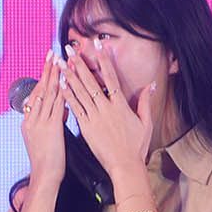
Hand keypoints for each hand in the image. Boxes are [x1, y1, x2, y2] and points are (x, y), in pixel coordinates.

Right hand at [21, 51, 68, 188]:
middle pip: (40, 89)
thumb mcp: (48, 138)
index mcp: (29, 122)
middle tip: (51, 53)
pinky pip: (56, 105)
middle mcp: (32, 119)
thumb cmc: (48, 161)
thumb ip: (55, 120)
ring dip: (54, 75)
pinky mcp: (50, 128)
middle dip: (47, 70)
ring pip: (48, 94)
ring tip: (58, 60)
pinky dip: (61, 91)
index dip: (43, 78)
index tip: (48, 63)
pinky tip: (66, 80)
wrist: (45, 176)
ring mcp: (39, 122)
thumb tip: (64, 108)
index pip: (36, 94)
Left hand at [57, 44, 153, 186]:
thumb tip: (150, 85)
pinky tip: (61, 86)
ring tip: (62, 63)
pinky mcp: (86, 128)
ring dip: (70, 76)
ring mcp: (95, 118)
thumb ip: (145, 102)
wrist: (125, 165)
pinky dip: (68, 96)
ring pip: (80, 93)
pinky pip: (75, 108)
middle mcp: (106, 108)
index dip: (104, 60)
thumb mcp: (146, 122)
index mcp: (121, 105)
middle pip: (91, 81)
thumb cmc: (136, 146)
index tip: (97, 46)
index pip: (111, 77)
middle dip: (80, 64)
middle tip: (71, 50)